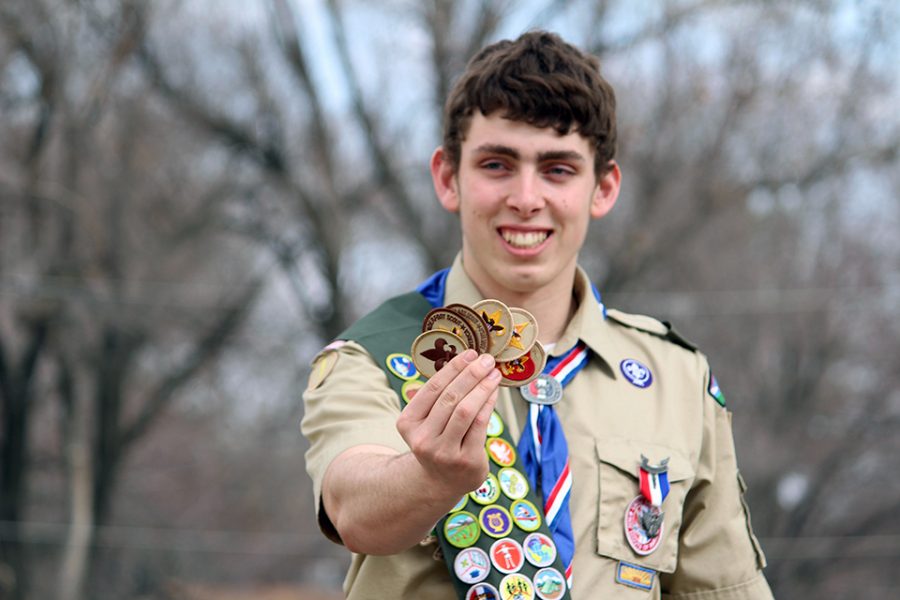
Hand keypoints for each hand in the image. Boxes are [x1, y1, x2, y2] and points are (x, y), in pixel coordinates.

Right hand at [396, 349, 500, 500]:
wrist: (440, 481)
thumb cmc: (437, 440)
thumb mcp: (426, 421)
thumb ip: (438, 397)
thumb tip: (467, 361)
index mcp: (407, 424)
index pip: (432, 388)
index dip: (453, 368)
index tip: (470, 353)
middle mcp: (423, 439)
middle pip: (450, 397)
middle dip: (471, 374)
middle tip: (486, 359)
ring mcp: (444, 452)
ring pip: (466, 410)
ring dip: (482, 387)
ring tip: (493, 373)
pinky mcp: (466, 461)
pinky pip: (480, 425)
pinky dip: (488, 404)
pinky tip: (494, 392)